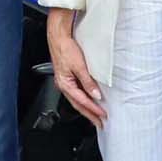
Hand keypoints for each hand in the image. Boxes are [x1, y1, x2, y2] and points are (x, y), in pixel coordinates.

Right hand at [47, 12, 102, 127]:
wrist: (59, 37)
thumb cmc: (65, 49)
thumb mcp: (79, 66)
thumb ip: (88, 82)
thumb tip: (96, 95)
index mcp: (65, 84)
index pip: (82, 101)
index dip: (93, 109)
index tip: (102, 116)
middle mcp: (64, 85)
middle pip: (78, 105)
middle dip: (89, 115)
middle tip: (99, 123)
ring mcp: (65, 82)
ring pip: (77, 100)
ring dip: (87, 109)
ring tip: (96, 116)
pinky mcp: (68, 77)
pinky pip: (77, 93)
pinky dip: (84, 100)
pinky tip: (89, 101)